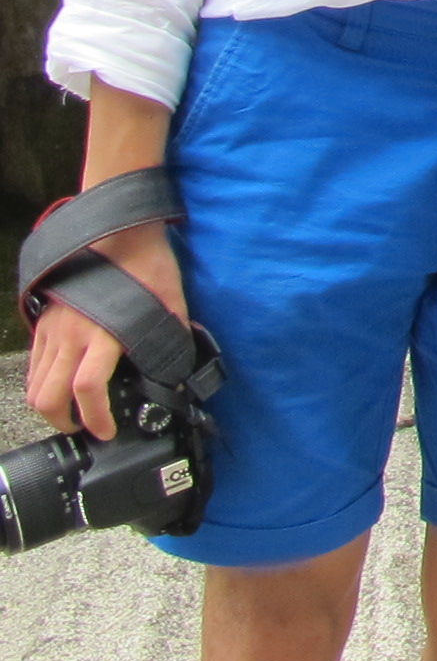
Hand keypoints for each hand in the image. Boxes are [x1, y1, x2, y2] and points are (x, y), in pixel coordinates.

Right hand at [23, 222, 180, 441]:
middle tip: (84, 427)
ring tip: (70, 411)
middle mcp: (72, 335)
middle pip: (49, 397)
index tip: (106, 431)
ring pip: (35, 384)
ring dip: (48, 405)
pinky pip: (33, 364)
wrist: (117, 229)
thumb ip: (170, 337)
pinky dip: (40, 383)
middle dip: (63, 422)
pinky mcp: (44, 321)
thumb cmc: (147, 264)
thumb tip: (179, 367)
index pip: (87, 389)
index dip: (95, 418)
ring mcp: (53, 329)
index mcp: (105, 333)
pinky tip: (59, 385)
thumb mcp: (170, 302)